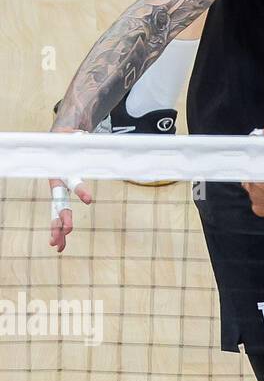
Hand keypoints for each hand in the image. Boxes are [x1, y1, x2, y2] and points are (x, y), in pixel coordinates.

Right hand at [48, 127, 92, 252]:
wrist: (59, 138)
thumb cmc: (67, 137)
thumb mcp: (73, 134)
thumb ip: (77, 137)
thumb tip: (82, 134)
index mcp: (60, 169)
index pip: (70, 182)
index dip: (79, 190)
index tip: (89, 200)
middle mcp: (57, 182)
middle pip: (59, 202)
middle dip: (62, 217)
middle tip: (67, 231)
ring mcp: (58, 190)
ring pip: (57, 212)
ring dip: (59, 229)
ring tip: (58, 246)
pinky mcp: (62, 193)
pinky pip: (61, 212)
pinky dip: (61, 227)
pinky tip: (61, 242)